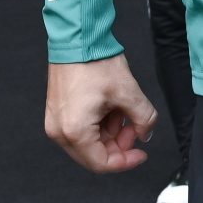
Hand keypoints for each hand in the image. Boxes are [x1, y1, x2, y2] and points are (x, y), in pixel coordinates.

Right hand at [45, 56, 157, 172]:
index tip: (141, 153)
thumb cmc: (96, 62)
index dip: (126, 161)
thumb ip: (144, 119)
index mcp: (75, 132)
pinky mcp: (58, 112)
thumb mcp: (129, 92)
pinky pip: (81, 128)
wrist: (78, 39)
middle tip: (135, 127)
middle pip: (94, 154)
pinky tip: (111, 106)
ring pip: (89, 142)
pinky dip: (99, 123)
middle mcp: (60, 131)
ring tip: (122, 109)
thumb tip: (146, 133)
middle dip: (118, 144)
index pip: (102, 163)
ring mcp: (56, 122)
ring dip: (110, 132)